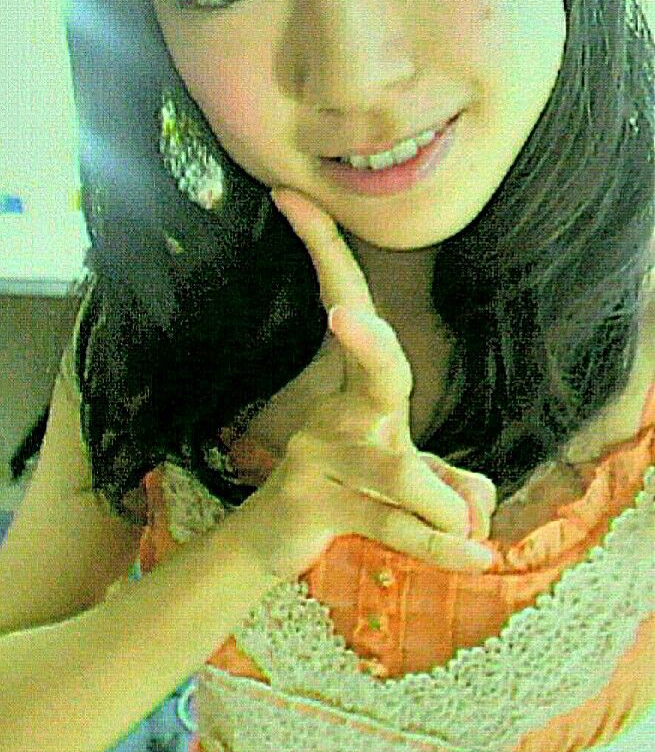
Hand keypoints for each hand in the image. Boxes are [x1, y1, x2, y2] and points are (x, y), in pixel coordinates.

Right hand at [226, 188, 496, 581]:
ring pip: (391, 468)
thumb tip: (479, 503)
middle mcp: (337, 414)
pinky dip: (436, 545)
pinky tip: (473, 554)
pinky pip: (387, 522)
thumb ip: (448, 481)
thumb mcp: (407, 482)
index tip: (289, 198)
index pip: (346, 304)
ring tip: (468, 535)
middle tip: (343, 321)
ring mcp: (320, 459)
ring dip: (434, 501)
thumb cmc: (348, 490)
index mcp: (358, 388)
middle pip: (371, 371)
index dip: (324, 253)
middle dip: (367, 346)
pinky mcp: (314, 506)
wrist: (273, 540)